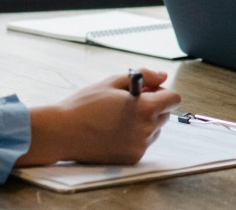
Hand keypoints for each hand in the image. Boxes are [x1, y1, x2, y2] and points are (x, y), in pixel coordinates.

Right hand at [16, 68, 181, 166]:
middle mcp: (147, 129)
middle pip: (165, 115)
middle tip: (129, 103)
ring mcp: (139, 146)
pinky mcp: (131, 158)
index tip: (148, 91)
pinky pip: (142, 144)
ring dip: (144, 122)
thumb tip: (162, 76)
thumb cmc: (84, 105)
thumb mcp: (113, 82)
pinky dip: (134, 137)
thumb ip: (144, 76)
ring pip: (154, 131)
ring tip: (117, 118)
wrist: (62, 133)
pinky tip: (113, 131)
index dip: (162, 92)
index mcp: (145, 108)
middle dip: (153, 106)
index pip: (173, 99)